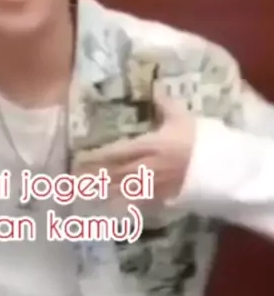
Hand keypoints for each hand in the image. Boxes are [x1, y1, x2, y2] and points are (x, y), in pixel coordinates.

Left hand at [74, 87, 196, 201]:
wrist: (223, 169)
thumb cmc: (201, 140)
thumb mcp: (183, 117)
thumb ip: (165, 104)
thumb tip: (154, 87)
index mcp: (149, 145)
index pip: (116, 151)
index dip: (96, 157)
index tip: (78, 159)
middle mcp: (147, 166)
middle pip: (114, 172)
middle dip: (92, 176)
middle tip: (71, 180)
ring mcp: (154, 184)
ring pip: (122, 189)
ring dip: (101, 191)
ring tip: (82, 194)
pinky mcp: (164, 198)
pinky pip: (138, 202)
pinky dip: (122, 205)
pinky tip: (109, 207)